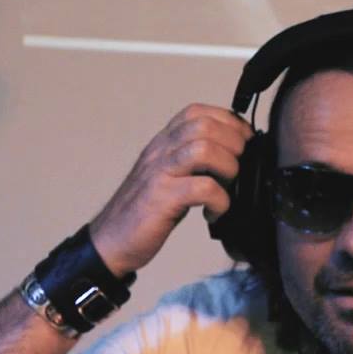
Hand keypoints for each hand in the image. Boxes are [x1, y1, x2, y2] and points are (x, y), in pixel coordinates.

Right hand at [87, 104, 251, 276]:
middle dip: (233, 144)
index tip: (242, 142)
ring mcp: (159, 173)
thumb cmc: (144, 211)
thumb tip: (232, 159)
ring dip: (228, 167)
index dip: (227, 122)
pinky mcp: (161, 198)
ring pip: (204, 149)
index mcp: (163, 143)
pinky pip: (202, 188)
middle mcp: (160, 151)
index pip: (196, 112)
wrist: (110, 240)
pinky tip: (214, 212)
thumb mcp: (168, 176)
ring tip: (227, 186)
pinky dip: (219, 201)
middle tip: (237, 168)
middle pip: (204, 124)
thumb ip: (192, 163)